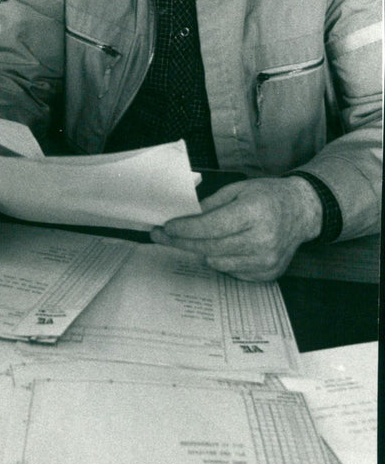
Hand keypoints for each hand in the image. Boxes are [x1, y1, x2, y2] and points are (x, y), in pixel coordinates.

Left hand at [149, 177, 323, 280]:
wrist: (301, 211)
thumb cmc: (268, 196)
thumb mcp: (238, 189)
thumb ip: (211, 204)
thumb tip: (184, 217)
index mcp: (255, 213)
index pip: (211, 226)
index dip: (185, 228)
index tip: (166, 227)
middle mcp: (263, 240)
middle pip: (210, 247)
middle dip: (181, 242)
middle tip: (161, 236)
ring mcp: (267, 260)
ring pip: (218, 262)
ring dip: (200, 251)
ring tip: (191, 239)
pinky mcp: (268, 274)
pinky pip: (232, 271)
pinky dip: (220, 260)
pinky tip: (221, 247)